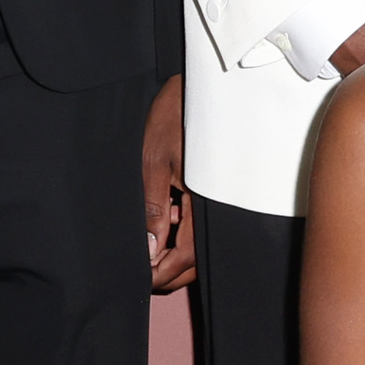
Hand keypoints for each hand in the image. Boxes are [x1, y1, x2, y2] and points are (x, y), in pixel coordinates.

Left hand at [140, 75, 195, 294]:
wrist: (198, 86)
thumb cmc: (174, 117)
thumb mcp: (154, 161)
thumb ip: (154, 208)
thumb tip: (151, 250)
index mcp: (203, 200)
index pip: (188, 254)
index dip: (165, 272)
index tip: (145, 279)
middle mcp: (217, 204)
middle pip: (198, 257)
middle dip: (172, 272)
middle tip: (147, 274)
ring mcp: (219, 198)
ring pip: (202, 243)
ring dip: (178, 255)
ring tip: (153, 249)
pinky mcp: (217, 190)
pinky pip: (204, 224)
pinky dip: (186, 234)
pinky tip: (170, 221)